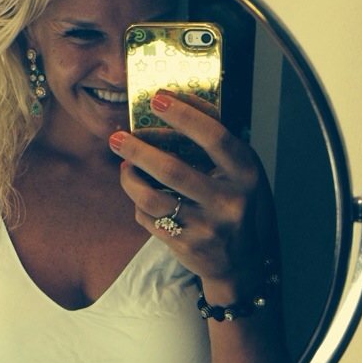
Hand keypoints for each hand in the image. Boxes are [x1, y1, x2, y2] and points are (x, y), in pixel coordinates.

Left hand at [110, 91, 274, 293]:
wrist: (239, 262)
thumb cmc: (234, 204)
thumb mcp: (237, 172)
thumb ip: (212, 142)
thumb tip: (172, 102)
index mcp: (245, 174)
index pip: (214, 138)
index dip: (184, 116)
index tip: (157, 100)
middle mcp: (229, 201)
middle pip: (172, 170)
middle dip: (138, 150)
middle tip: (117, 138)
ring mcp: (207, 227)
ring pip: (151, 198)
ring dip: (129, 179)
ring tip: (124, 167)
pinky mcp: (187, 246)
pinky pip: (149, 219)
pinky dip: (138, 203)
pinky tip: (139, 195)